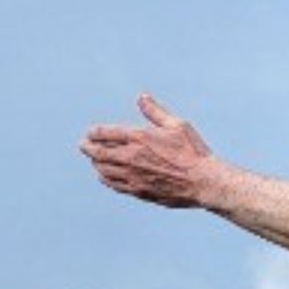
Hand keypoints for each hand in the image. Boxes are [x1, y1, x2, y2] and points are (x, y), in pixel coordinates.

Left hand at [80, 94, 220, 208]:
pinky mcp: (139, 191)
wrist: (205, 182)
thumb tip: (141, 97)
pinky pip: (114, 185)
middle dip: (87, 148)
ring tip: (95, 161)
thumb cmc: (194, 153)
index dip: (94, 132)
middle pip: (97, 153)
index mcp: (138, 138)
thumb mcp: (178, 125)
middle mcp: (131, 157)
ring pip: (103, 170)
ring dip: (96, 164)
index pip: (103, 133)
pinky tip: (106, 177)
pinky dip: (106, 179)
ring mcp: (133, 176)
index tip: (91, 133)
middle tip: (84, 146)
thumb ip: (155, 111)